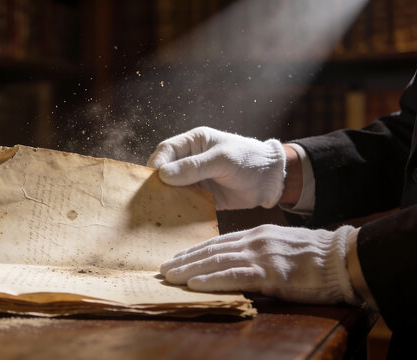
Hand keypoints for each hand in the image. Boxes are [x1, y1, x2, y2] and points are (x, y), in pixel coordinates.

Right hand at [147, 126, 285, 209]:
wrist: (272, 181)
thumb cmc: (249, 160)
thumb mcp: (222, 160)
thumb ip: (194, 166)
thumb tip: (163, 175)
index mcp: (193, 143)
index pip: (166, 150)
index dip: (156, 163)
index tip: (153, 179)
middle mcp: (190, 160)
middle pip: (165, 171)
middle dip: (157, 184)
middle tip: (151, 197)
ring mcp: (195, 180)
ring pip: (172, 189)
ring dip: (166, 198)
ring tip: (159, 209)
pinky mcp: (201, 197)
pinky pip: (185, 203)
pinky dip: (179, 209)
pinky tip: (174, 217)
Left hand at [160, 224, 359, 304]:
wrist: (342, 258)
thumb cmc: (315, 256)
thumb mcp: (281, 246)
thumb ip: (259, 251)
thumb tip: (238, 262)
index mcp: (256, 234)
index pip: (217, 241)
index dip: (194, 250)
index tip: (176, 257)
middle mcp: (254, 241)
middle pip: (211, 250)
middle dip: (184, 260)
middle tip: (163, 269)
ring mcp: (261, 255)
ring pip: (216, 261)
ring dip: (189, 270)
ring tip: (170, 277)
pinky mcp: (270, 272)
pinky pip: (233, 276)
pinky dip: (210, 279)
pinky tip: (194, 283)